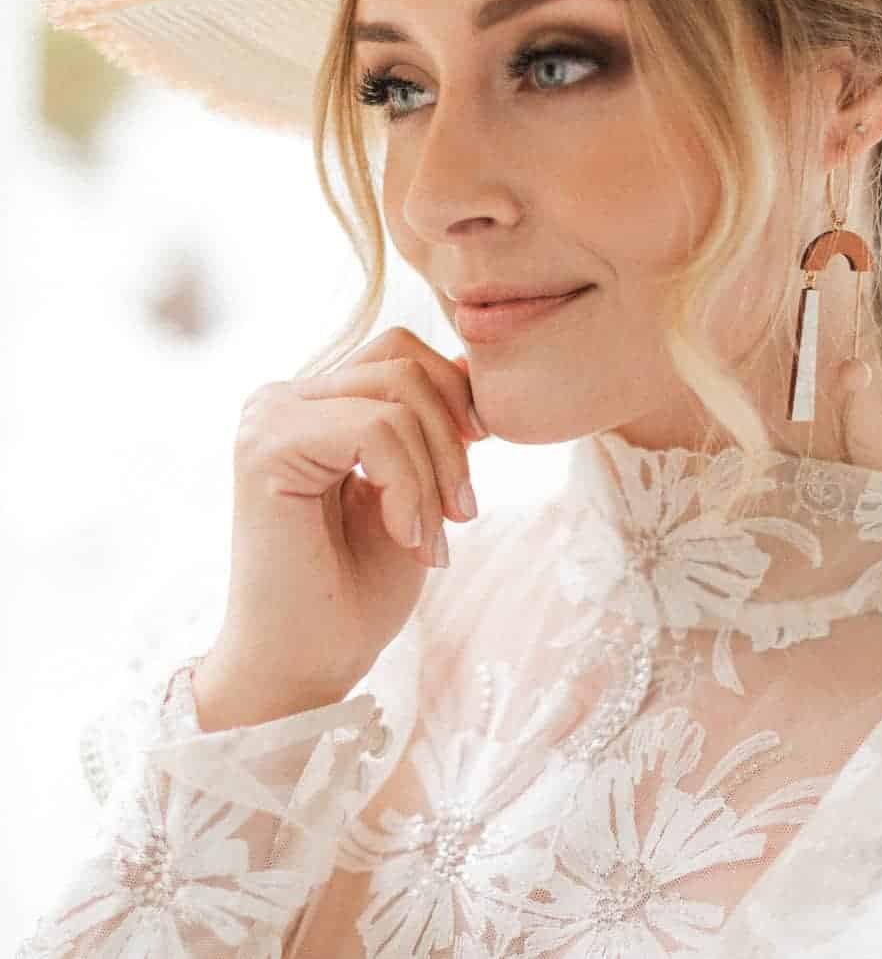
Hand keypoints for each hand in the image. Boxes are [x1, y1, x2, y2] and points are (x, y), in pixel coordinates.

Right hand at [194, 328, 486, 722]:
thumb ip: (430, 426)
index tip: (466, 483)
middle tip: (461, 515)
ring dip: (436, 472)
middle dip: (453, 441)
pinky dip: (411, 487)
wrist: (303, 668)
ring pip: (398, 395)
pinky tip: (407, 539)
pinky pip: (375, 430)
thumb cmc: (355, 591)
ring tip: (433, 539)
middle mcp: (284, 398)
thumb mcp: (414, 489)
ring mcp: (268, 416)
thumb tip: (474, 367)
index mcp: (315, 403)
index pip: (403, 354)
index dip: (455, 404)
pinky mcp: (265, 446)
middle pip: (405, 364)